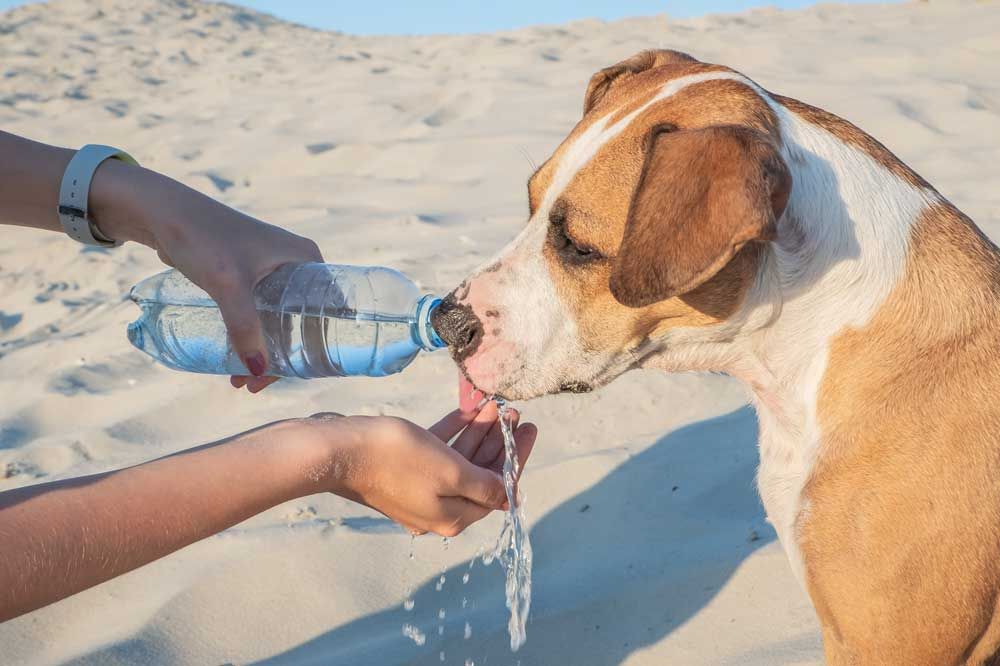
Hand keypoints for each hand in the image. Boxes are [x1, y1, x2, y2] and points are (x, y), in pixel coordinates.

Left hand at [90, 160, 322, 391]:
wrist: (162, 212)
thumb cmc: (202, 237)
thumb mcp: (228, 284)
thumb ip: (244, 327)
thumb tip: (257, 372)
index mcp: (307, 260)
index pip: (328, 310)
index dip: (319, 345)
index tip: (299, 375)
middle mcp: (295, 264)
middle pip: (301, 322)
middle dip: (281, 357)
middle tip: (256, 384)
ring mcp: (271, 270)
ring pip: (276, 321)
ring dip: (262, 351)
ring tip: (239, 379)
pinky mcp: (248, 276)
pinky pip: (258, 314)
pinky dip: (249, 337)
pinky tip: (233, 357)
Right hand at [304, 402, 536, 535]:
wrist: (340, 451)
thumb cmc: (396, 459)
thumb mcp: (450, 471)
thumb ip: (483, 485)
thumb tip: (509, 498)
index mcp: (453, 516)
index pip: (498, 489)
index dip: (516, 457)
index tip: (529, 428)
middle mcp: (438, 509)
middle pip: (480, 474)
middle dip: (499, 442)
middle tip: (514, 413)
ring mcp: (418, 490)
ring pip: (459, 460)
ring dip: (479, 432)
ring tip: (495, 405)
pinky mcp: (402, 471)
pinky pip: (437, 452)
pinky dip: (454, 432)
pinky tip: (468, 410)